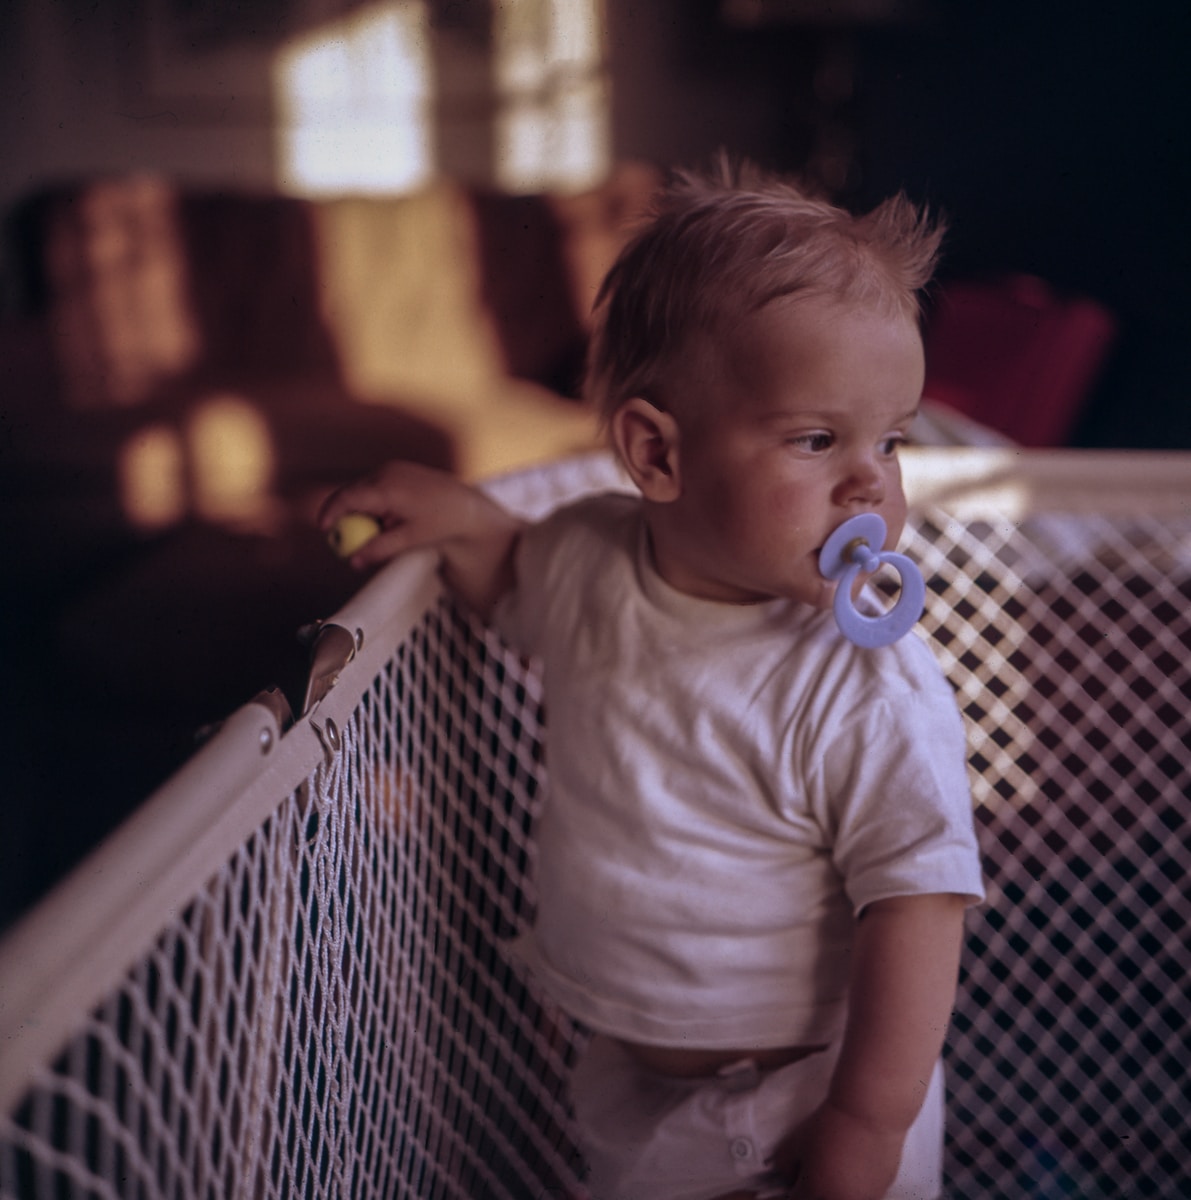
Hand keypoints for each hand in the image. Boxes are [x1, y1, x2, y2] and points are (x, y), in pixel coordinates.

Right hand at [317, 461, 522, 617]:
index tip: (323, 530)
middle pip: (350, 491)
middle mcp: (387, 472)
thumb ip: (379, 549)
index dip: (331, 513)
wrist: (466, 504)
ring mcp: (392, 467)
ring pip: (361, 489)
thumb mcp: (410, 538)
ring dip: (360, 509)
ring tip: (384, 528)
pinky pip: (373, 485)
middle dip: (341, 514)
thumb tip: (353, 562)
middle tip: (340, 537)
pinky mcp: (396, 468)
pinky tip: (392, 517)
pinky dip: (373, 502)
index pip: (348, 497)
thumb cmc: (440, 522)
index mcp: (388, 488)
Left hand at [767, 1099, 904, 1199]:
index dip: (794, 1186)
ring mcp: (864, 1197)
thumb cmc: (830, 1124)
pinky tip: (857, 1162)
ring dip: (838, 1189)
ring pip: (845, 1198)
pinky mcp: (883, 1188)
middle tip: (817, 1169)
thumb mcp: (797, 1139)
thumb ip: (785, 1162)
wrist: (869, 1112)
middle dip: (816, 1190)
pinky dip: (858, 1183)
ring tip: (838, 1164)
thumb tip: (787, 1173)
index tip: (796, 1175)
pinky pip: (864, 1192)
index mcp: (816, 1191)